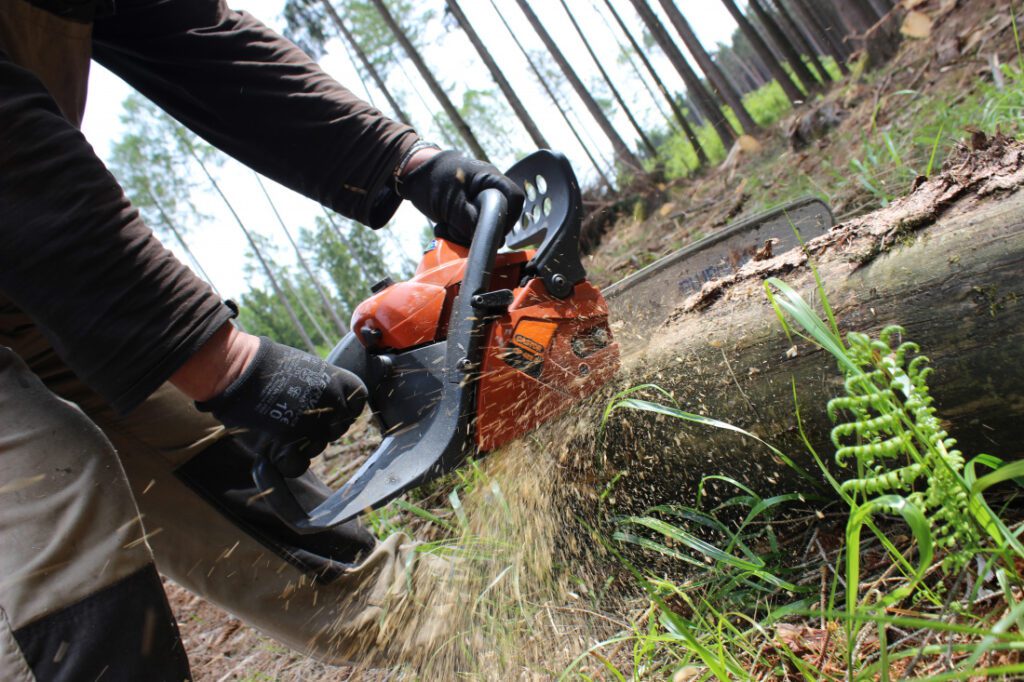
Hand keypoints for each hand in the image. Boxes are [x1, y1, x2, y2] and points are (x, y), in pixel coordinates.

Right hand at [193, 336, 367, 476]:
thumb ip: (328, 387)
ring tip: (280, 423)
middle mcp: (332, 403)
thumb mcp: (309, 367)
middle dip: (322, 427)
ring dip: (303, 443)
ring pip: (318, 447)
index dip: (343, 409)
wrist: (236, 369)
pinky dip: (287, 461)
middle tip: (295, 415)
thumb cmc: (269, 366)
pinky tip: (276, 445)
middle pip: (339, 429)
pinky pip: (298, 465)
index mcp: (339, 381)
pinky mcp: (287, 444)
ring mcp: (311, 425)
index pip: (358, 403)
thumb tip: (338, 406)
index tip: (327, 408)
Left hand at [399, 149, 524, 245]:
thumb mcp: (450, 200)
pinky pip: (469, 231)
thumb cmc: (432, 179)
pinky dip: (456, 234)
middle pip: (500, 218)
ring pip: (482, 228)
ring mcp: (477, 203)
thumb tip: (485, 238)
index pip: (514, 198)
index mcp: (490, 179)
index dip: (510, 216)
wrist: (413, 174)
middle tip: (460, 230)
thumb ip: (468, 219)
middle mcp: (488, 191)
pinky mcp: (467, 214)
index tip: (494, 230)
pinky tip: (442, 227)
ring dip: (463, 234)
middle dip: (479, 229)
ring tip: (445, 227)